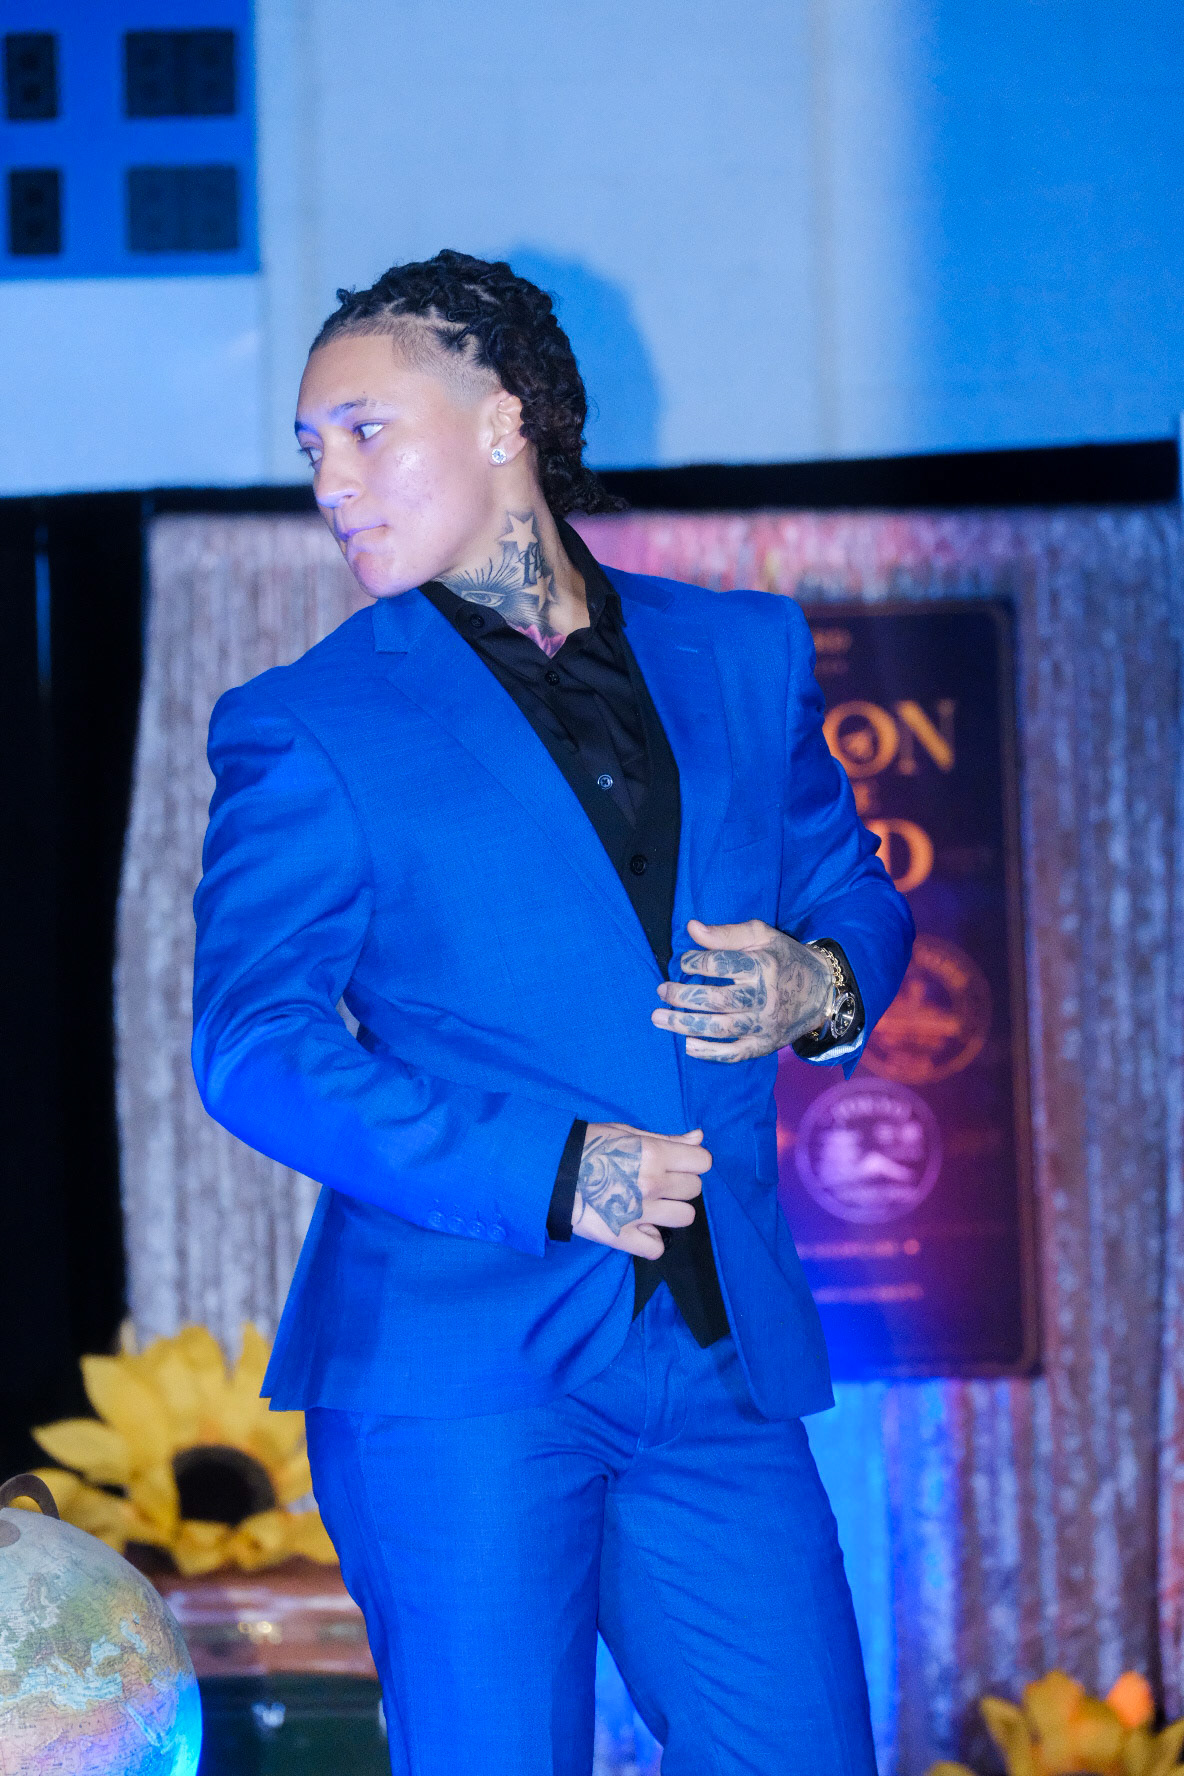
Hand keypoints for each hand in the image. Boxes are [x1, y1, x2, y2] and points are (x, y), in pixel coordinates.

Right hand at [571, 1123, 710, 1260]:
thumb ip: (667, 1139)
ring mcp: (640, 1214)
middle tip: (657, 1181)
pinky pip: (658, 1247)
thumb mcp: (628, 1133)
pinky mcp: (624, 1237)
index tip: (677, 1162)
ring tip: (651, 1204)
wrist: (551, 1173)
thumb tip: (699, 1137)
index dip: (691, 1161)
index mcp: (654, 1155)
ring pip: (684, 1217)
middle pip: (694, 1189)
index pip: (703, 1161)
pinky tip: (640, 1227)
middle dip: (680, 1183)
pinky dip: (651, 1239)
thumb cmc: (589, 1147)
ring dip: (671, 1211)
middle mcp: (652, 1185)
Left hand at [651, 917, 831, 1062]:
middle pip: (715, 1000)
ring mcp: (764, 1025)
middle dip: (682, 996)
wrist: (823, 992)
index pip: (720, 965)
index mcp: (762, 967)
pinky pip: (735, 1053)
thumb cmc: (786, 959)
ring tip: (659, 1018)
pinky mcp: (765, 1045)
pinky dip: (710, 1053)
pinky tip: (688, 1046)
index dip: (694, 962)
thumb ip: (726, 933)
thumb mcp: (763, 936)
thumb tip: (692, 928)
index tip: (682, 962)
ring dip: (685, 1025)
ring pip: (720, 1028)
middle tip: (661, 990)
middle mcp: (763, 998)